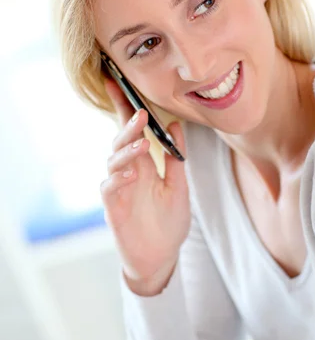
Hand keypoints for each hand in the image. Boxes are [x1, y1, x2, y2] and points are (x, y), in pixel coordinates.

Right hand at [101, 79, 189, 294]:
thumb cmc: (168, 223)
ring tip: (141, 145)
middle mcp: (129, 172)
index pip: (131, 131)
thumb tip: (175, 124)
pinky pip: (109, 188)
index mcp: (144, 164)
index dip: (122, 107)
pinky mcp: (114, 208)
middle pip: (121, 142)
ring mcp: (119, 189)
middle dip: (128, 126)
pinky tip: (131, 173)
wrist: (162, 258)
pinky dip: (118, 178)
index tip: (115, 82)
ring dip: (126, 150)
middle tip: (140, 114)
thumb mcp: (179, 186)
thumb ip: (176, 157)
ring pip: (113, 161)